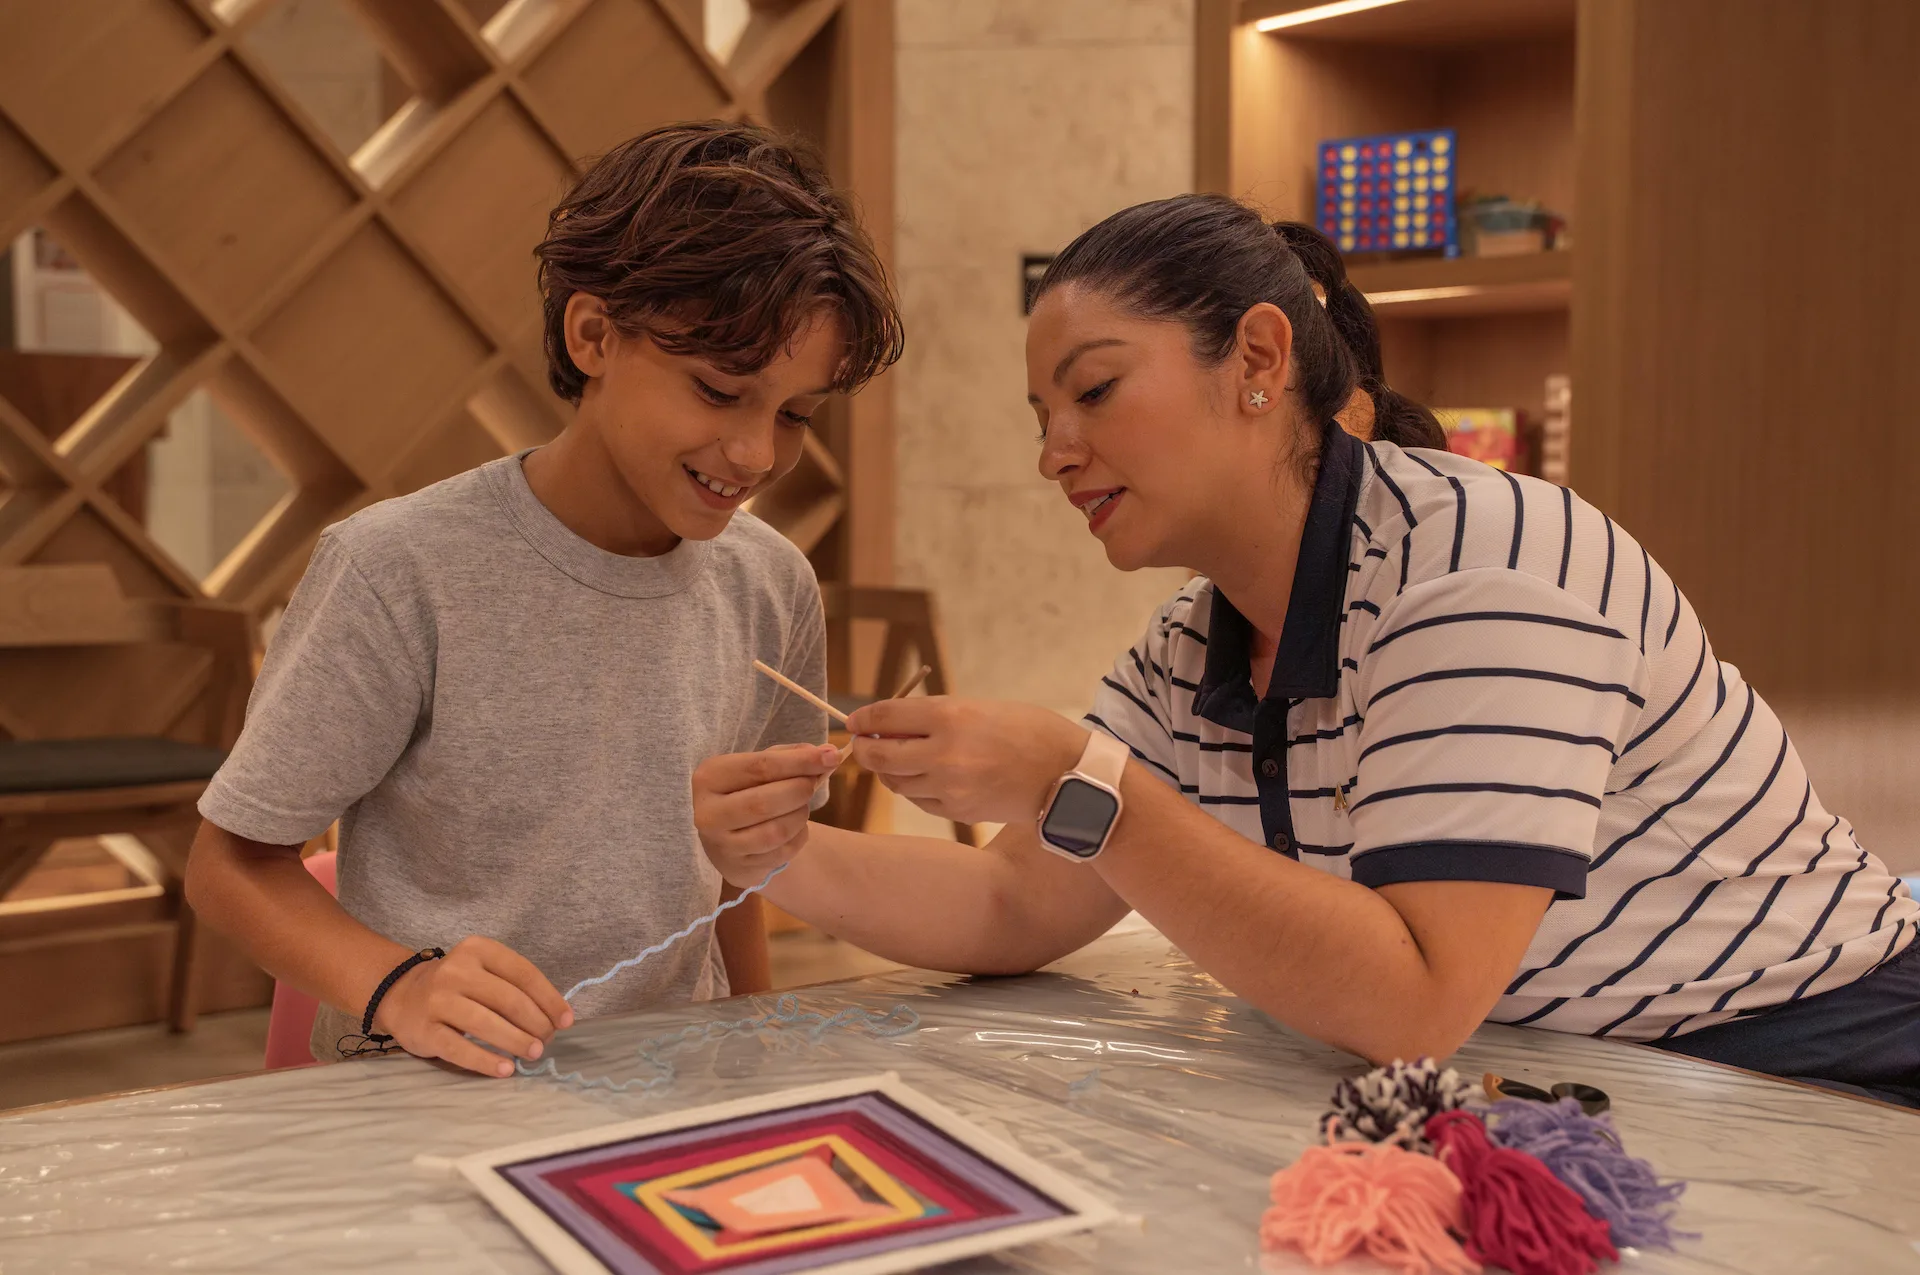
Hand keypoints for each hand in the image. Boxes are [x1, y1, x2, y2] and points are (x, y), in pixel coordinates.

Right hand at [372, 936, 573, 1077]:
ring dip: (516, 1041)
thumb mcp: (485, 972)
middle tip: (548, 1041)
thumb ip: (515, 987)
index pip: (523, 973)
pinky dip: (485, 1061)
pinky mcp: (424, 1030)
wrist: (401, 994)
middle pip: (508, 999)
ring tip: (534, 1053)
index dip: (550, 999)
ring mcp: (438, 1000)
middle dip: (536, 1023)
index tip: (566, 1020)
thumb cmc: (458, 986)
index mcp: (478, 949)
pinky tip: (505, 1069)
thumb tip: (556, 1018)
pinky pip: (460, 1048)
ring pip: (486, 1024)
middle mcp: (456, 970)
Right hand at [693, 742, 841, 887]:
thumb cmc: (747, 791)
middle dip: (800, 791)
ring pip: (775, 831)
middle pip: (765, 802)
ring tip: (801, 806)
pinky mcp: (738, 869)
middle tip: (812, 785)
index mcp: (709, 778)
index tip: (831, 756)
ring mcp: (721, 846)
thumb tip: (828, 754)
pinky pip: (782, 853)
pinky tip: (793, 828)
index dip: (800, 762)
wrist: (729, 836)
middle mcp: (707, 814)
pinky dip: (798, 837)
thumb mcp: (761, 767)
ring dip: (800, 816)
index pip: (760, 767)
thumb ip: (792, 757)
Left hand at [845, 697, 1088, 824]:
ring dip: (889, 770)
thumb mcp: (981, 707)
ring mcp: (948, 786)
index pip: (885, 717)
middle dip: (865, 748)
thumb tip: (892, 723)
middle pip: (880, 755)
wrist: (1067, 775)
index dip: (863, 719)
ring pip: (895, 781)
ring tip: (897, 759)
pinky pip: (918, 800)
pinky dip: (913, 788)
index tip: (855, 721)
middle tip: (863, 743)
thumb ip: (936, 715)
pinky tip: (924, 778)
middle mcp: (943, 752)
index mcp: (950, 716)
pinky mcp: (956, 811)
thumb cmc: (1029, 731)